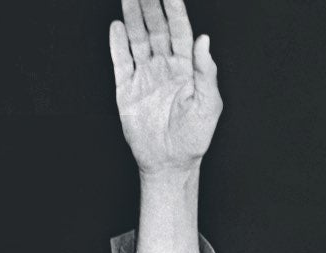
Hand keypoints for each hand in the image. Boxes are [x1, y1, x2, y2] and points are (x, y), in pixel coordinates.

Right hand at [110, 0, 221, 176]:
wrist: (170, 164)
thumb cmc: (194, 137)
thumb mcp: (208, 106)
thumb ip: (207, 72)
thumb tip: (205, 40)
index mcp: (187, 68)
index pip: (180, 31)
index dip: (175, 10)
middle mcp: (165, 67)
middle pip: (157, 29)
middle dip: (150, 6)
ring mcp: (145, 77)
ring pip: (138, 40)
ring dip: (133, 17)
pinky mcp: (127, 90)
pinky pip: (121, 62)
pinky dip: (118, 45)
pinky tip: (117, 27)